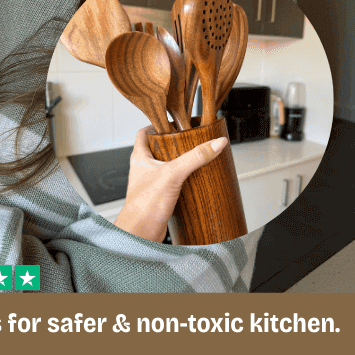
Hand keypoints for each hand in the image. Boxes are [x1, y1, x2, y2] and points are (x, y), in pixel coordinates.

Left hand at [113, 126, 227, 241]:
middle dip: (170, 145)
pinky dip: (178, 182)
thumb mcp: (173, 173)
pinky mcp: (156, 197)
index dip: (155, 125)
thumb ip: (195, 157)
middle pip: (155, 149)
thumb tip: (215, 143)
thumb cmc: (144, 204)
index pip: (143, 133)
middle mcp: (142, 169)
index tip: (169, 122)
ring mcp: (148, 183)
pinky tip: (190, 185)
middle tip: (185, 141)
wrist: (139, 232)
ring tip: (191, 161)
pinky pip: (168, 185)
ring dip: (176, 164)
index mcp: (140, 157)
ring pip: (162, 168)